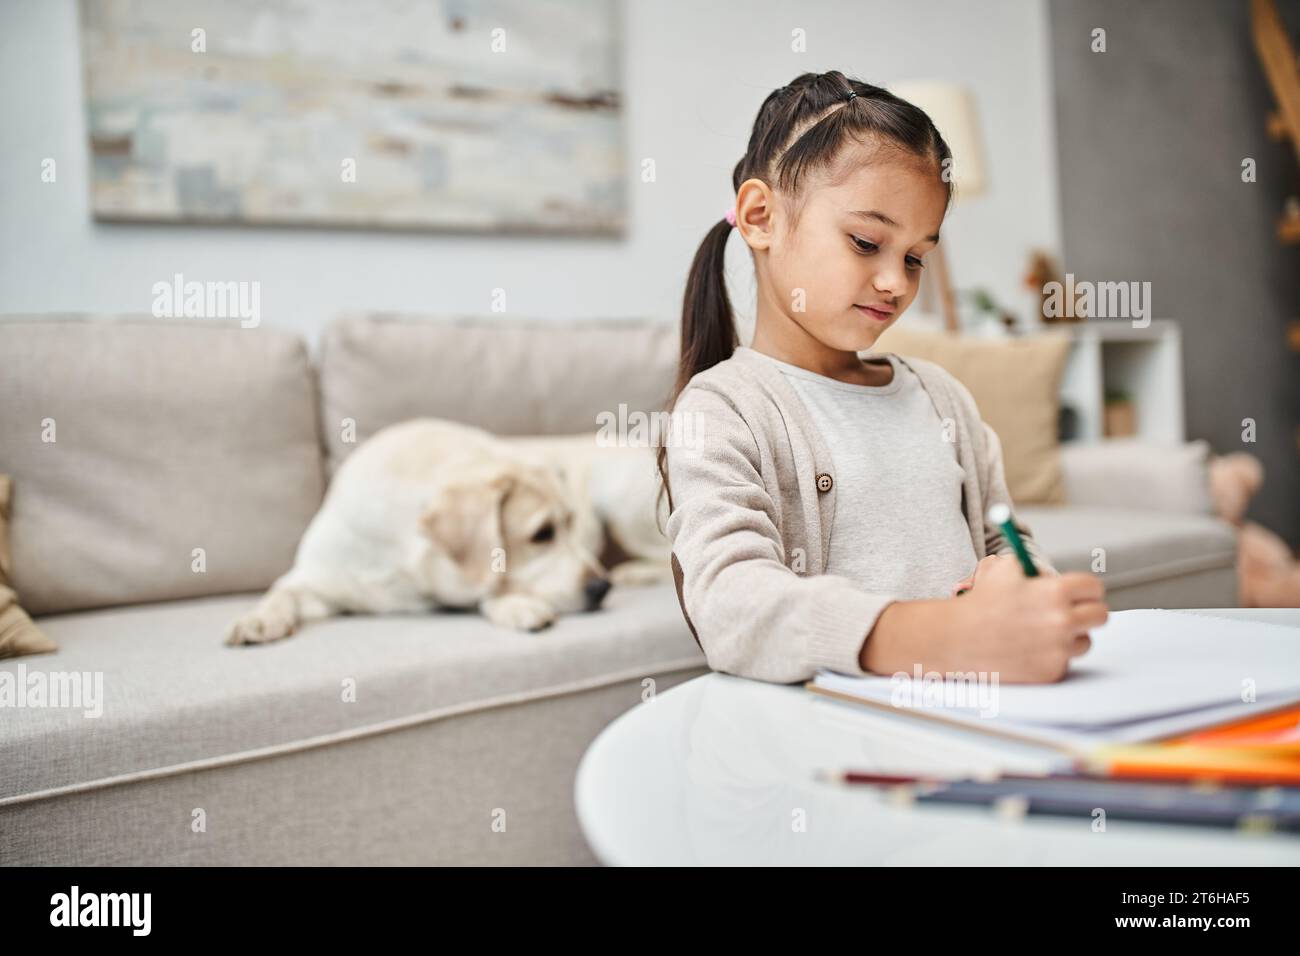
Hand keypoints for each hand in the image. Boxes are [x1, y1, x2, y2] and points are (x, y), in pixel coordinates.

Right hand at [944, 554, 1108, 682]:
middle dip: (1087, 612)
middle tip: (1073, 612)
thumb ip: (1031, 566)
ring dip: (1071, 636)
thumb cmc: (978, 603)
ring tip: (1044, 632)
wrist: (956, 639)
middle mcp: (1062, 621)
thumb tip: (1049, 573)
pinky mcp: (1051, 671)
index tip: (1081, 594)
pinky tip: (1029, 649)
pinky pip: (1065, 662)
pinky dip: (1051, 656)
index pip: (1094, 588)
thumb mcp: (1002, 568)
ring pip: (1085, 641)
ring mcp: (1058, 649)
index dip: (1086, 590)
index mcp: (1055, 591)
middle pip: (1100, 616)